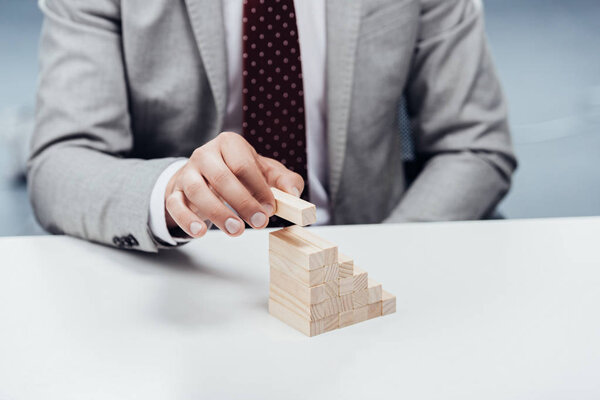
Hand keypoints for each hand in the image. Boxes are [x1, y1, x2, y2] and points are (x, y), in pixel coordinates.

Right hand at [164, 132, 303, 237]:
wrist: (205, 175)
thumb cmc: (240, 173)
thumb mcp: (265, 172)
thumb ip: (285, 180)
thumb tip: (294, 193)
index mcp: (229, 143)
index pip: (244, 165)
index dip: (259, 188)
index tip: (271, 209)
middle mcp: (205, 154)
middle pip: (221, 177)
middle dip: (242, 202)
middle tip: (259, 223)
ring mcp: (187, 172)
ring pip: (198, 191)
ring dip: (218, 213)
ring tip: (236, 231)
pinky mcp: (174, 191)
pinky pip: (175, 205)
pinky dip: (187, 220)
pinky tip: (200, 232)